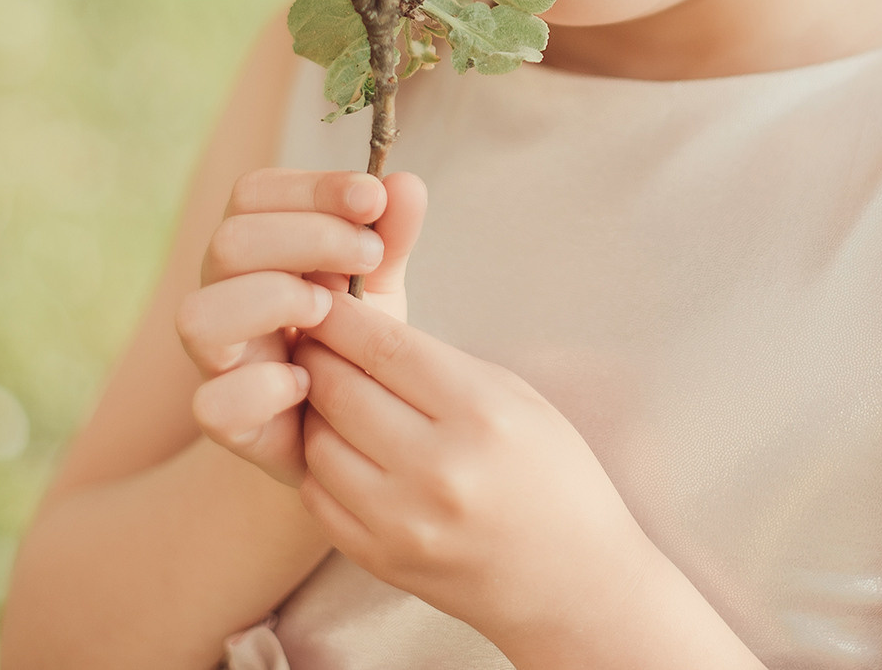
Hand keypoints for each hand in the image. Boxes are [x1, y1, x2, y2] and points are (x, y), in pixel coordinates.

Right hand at [176, 168, 426, 485]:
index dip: (311, 188)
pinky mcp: (226, 421)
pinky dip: (263, 388)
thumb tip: (406, 184)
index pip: (252, 195)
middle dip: (308, 239)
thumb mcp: (379, 280)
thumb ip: (391, 235)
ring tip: (332, 311)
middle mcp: (223, 296)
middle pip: (228, 243)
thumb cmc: (357, 338)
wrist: (358, 425)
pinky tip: (311, 380)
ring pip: (200, 316)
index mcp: (253, 249)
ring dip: (274, 301)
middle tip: (369, 256)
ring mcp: (217, 360)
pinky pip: (212, 404)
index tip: (372, 199)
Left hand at [292, 291, 660, 649]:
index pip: (384, 347)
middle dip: (315, 355)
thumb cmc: (553, 478)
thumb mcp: (517, 400)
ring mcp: (404, 520)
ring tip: (324, 394)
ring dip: (312, 411)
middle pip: (340, 389)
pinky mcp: (380, 559)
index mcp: (480, 414)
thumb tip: (361, 328)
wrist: (574, 583)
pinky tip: (338, 448)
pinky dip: (319, 465)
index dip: (339, 316)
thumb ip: (439, 365)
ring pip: (318, 442)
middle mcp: (438, 467)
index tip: (319, 299)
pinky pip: (318, 496)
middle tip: (307, 339)